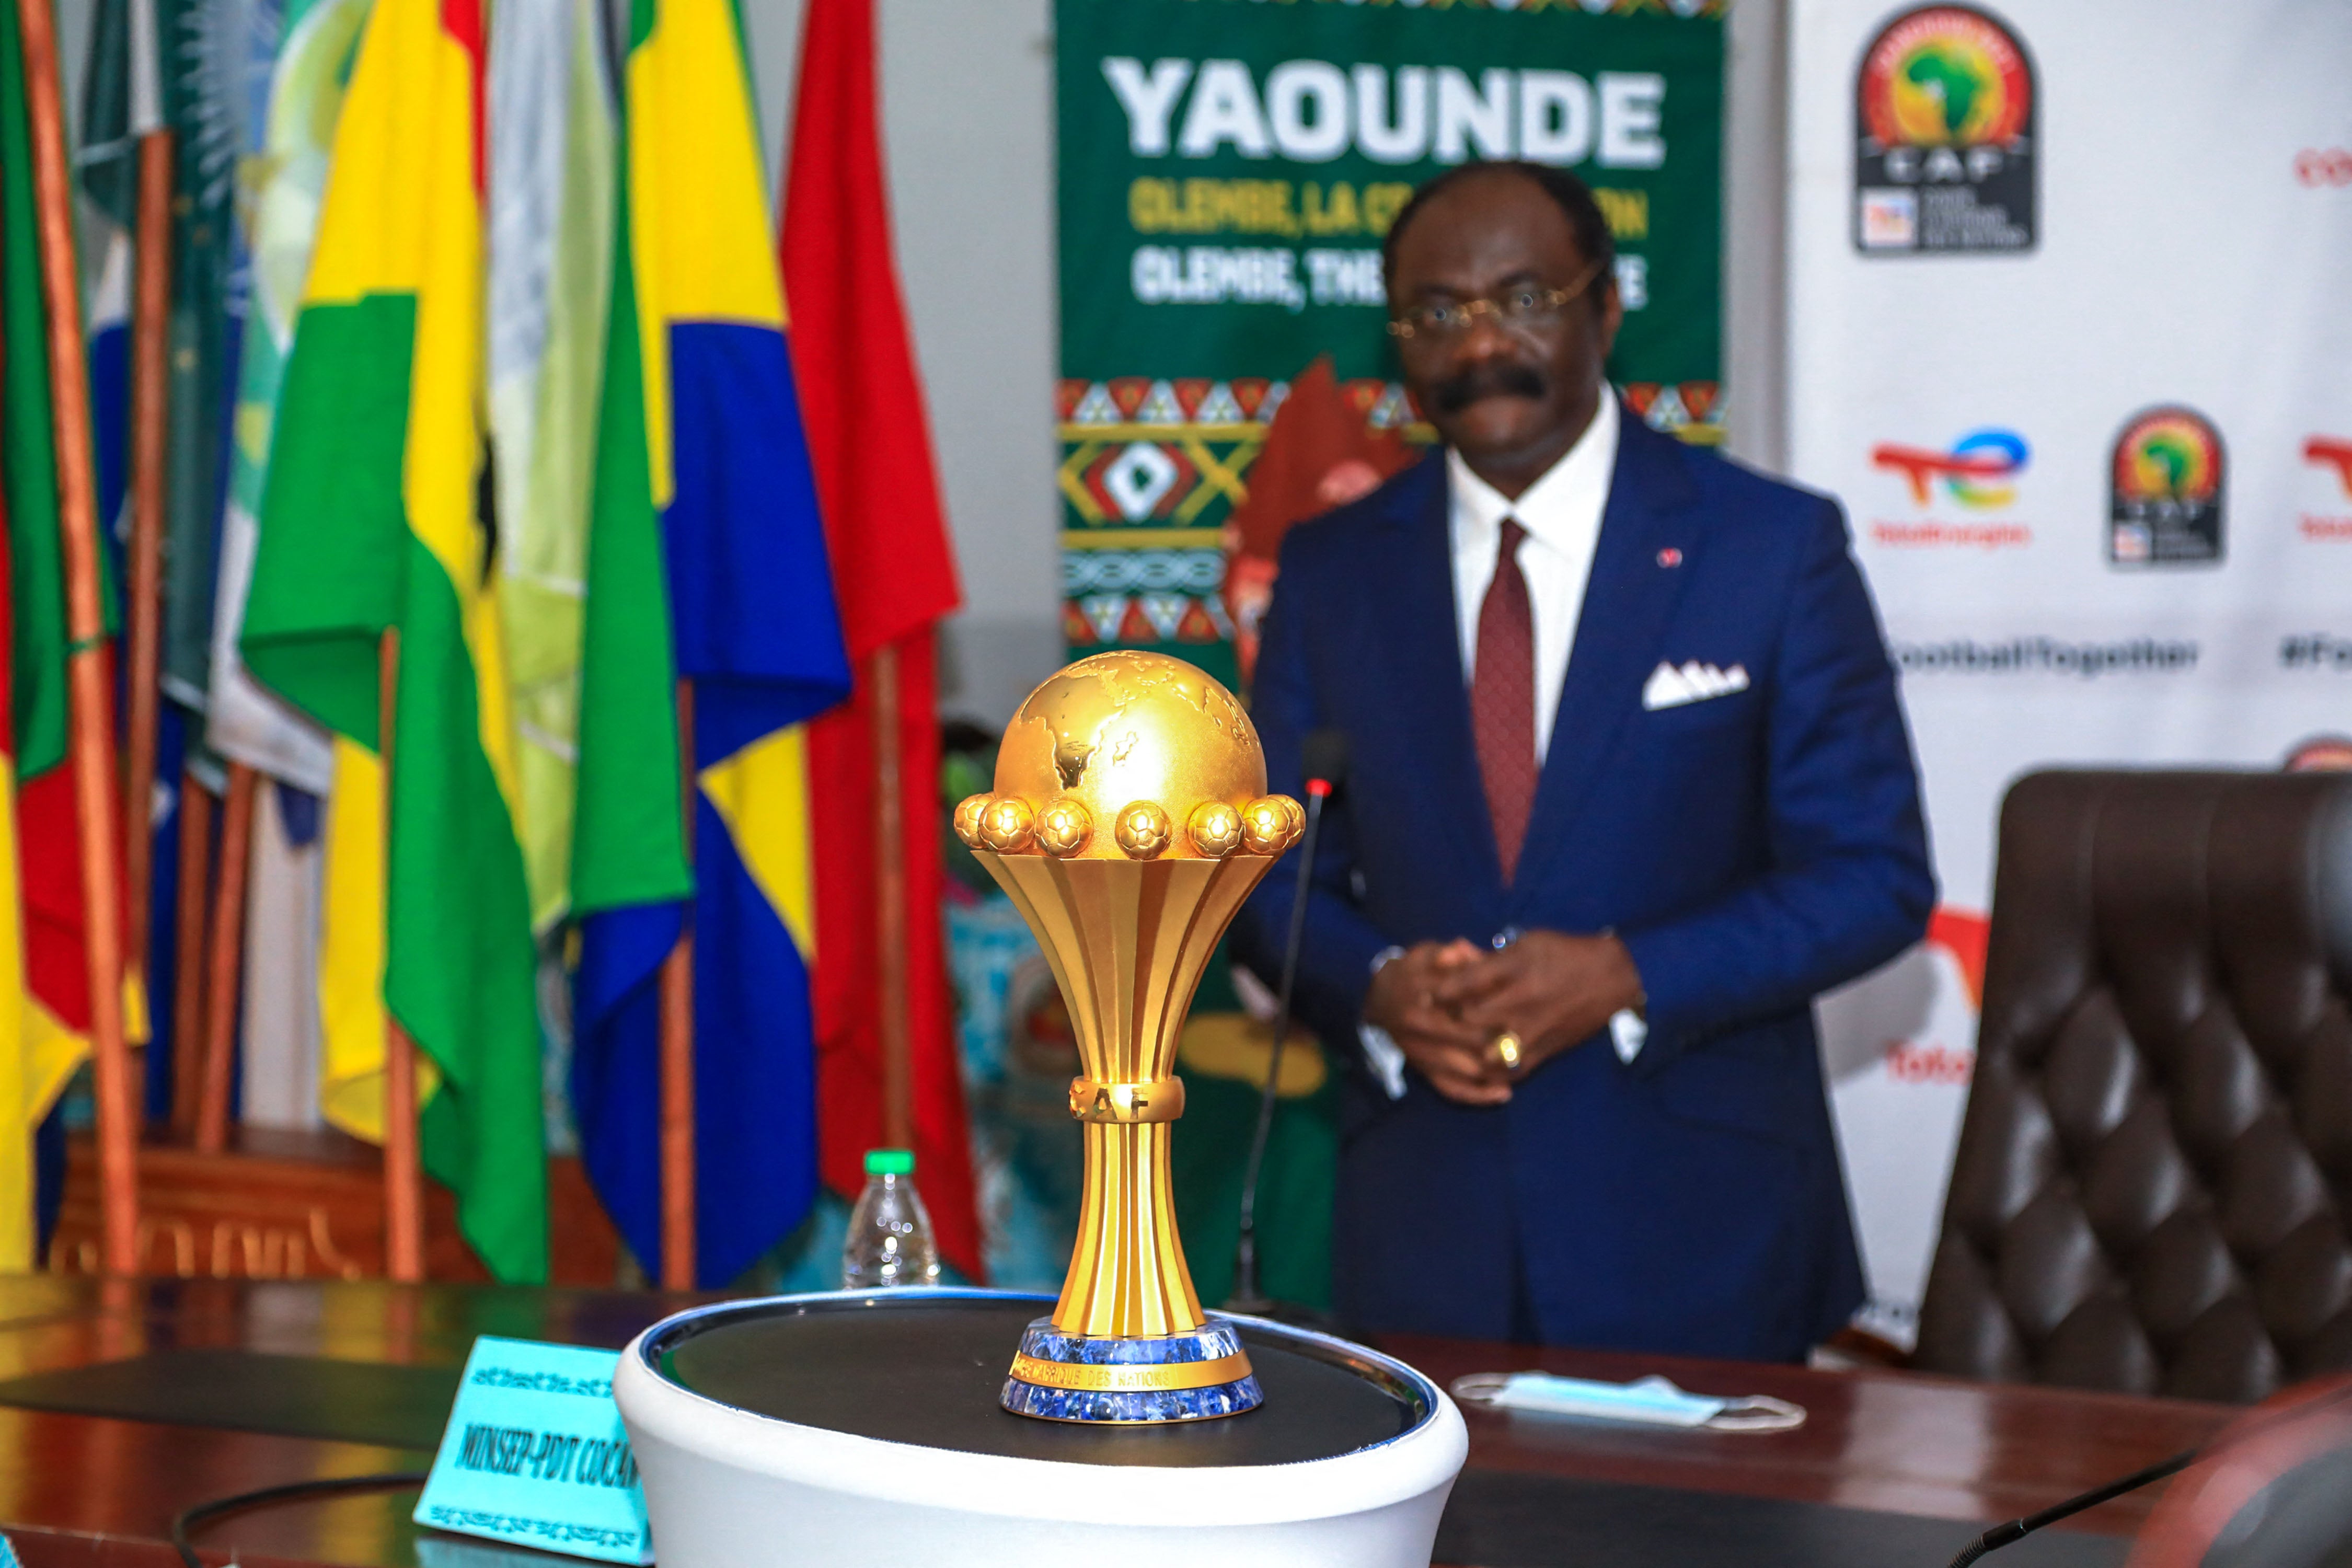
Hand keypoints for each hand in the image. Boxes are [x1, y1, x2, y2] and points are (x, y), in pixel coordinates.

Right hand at [1363, 939, 1514, 1105]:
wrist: (1380, 1001)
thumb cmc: (1412, 972)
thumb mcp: (1426, 954)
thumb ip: (1449, 954)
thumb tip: (1462, 949)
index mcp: (1420, 990)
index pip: (1461, 1001)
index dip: (1493, 1006)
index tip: (1520, 1007)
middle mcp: (1419, 1025)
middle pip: (1468, 1038)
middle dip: (1500, 1040)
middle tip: (1530, 1038)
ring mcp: (1421, 1053)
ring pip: (1464, 1069)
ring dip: (1496, 1069)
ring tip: (1525, 1063)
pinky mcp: (1424, 1072)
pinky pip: (1452, 1090)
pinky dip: (1478, 1095)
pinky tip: (1504, 1093)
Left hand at [1429, 930, 1643, 1079]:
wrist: (1611, 979)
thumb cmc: (1564, 954)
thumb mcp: (1526, 943)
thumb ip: (1488, 956)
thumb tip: (1453, 955)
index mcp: (1515, 969)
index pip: (1464, 983)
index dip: (1439, 989)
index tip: (1424, 992)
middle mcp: (1520, 1002)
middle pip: (1468, 1019)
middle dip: (1446, 1021)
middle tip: (1428, 1022)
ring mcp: (1531, 1031)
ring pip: (1483, 1050)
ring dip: (1462, 1050)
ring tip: (1446, 1046)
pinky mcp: (1542, 1051)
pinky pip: (1507, 1070)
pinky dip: (1487, 1072)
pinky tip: (1473, 1068)